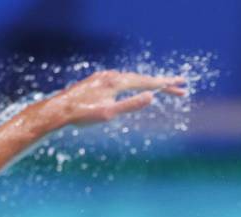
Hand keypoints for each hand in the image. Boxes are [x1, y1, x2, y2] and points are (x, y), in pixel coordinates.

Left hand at [37, 70, 186, 127]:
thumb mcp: (110, 113)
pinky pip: (123, 80)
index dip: (166, 85)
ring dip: (150, 83)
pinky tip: (136, 88)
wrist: (58, 111)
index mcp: (117, 82)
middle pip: (143, 79)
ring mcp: (104, 77)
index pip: (148, 82)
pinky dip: (136, 84)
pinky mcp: (98, 81)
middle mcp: (112, 76)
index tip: (181, 85)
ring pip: (133, 79)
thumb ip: (132, 104)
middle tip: (182, 86)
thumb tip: (152, 95)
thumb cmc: (83, 115)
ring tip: (164, 88)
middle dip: (163, 84)